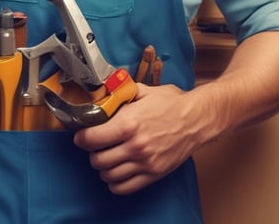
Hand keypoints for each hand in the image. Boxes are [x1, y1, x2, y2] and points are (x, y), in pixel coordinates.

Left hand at [72, 83, 198, 194]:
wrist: (197, 119)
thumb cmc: (172, 103)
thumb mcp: (144, 91)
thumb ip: (121, 94)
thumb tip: (103, 93)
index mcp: (129, 123)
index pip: (91, 138)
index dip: (81, 138)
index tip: (81, 136)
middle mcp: (135, 145)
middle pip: (97, 160)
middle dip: (91, 152)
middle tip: (95, 146)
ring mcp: (145, 162)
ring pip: (108, 175)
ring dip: (103, 167)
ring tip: (106, 158)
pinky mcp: (154, 173)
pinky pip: (125, 187)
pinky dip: (115, 183)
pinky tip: (116, 172)